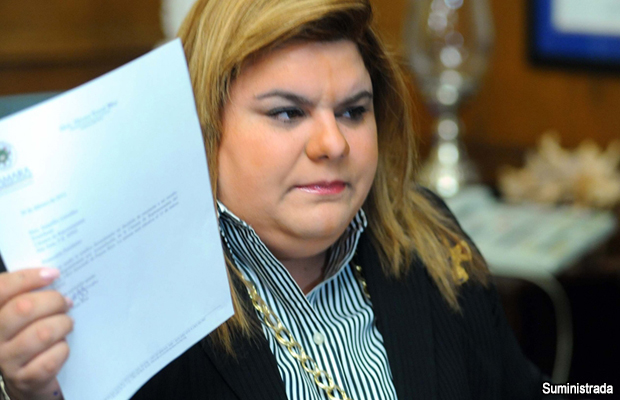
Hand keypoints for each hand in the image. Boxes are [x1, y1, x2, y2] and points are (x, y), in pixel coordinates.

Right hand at [0, 268, 72, 399]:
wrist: (29, 376)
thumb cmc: (30, 334)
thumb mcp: (26, 312)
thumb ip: (32, 293)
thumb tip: (53, 274)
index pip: (1, 288)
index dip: (28, 277)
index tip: (53, 274)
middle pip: (23, 308)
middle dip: (53, 301)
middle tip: (66, 302)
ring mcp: (6, 360)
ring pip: (41, 333)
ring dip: (62, 324)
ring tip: (67, 323)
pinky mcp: (25, 378)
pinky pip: (50, 358)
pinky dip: (63, 349)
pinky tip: (62, 346)